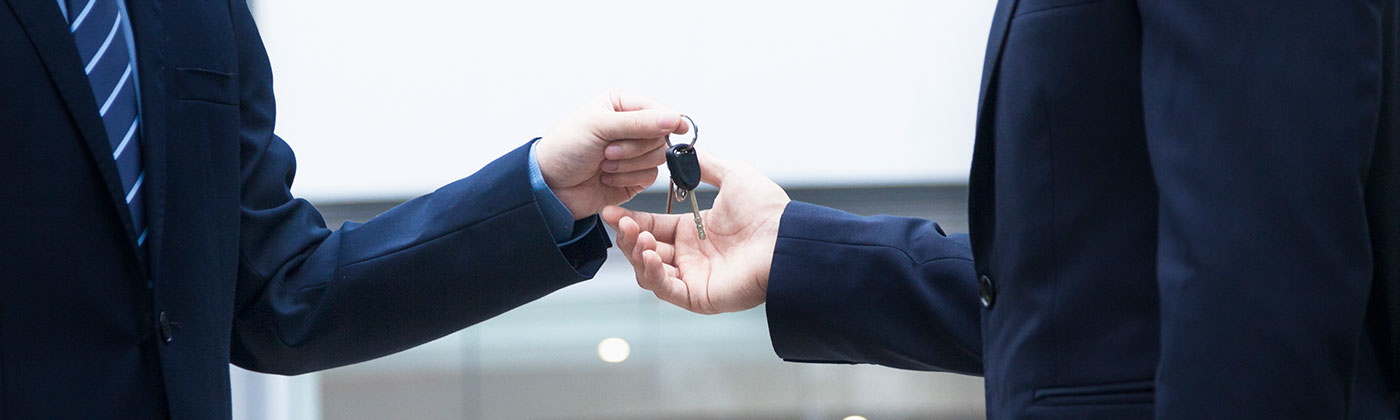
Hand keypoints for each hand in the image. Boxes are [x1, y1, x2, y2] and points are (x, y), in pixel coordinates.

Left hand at [535, 92, 688, 217]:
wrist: (548, 187)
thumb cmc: (564, 148)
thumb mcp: (599, 126)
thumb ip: (639, 122)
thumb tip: (673, 118)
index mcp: (621, 107)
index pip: (657, 110)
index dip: (667, 120)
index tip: (676, 129)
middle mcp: (630, 129)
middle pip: (660, 136)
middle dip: (633, 147)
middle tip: (607, 150)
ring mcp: (633, 154)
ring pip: (657, 158)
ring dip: (627, 164)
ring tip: (603, 163)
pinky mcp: (634, 177)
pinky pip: (649, 177)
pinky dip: (627, 178)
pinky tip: (606, 176)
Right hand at [602, 152, 790, 313]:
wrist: (787, 239)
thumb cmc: (768, 211)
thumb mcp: (733, 176)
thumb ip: (705, 165)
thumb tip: (684, 148)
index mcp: (694, 231)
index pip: (651, 226)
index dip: (629, 219)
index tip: (611, 209)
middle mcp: (691, 256)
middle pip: (643, 250)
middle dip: (628, 236)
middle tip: (619, 221)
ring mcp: (694, 278)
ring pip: (649, 272)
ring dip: (637, 254)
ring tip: (638, 236)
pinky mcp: (699, 297)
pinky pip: (666, 290)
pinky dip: (652, 274)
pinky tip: (649, 255)